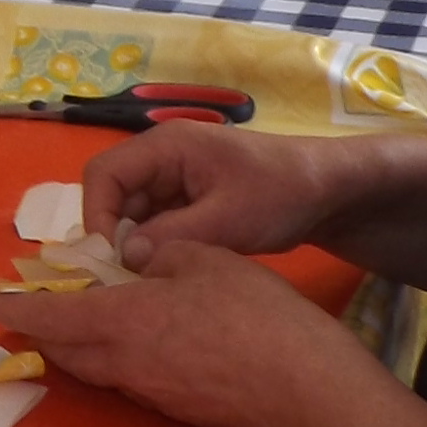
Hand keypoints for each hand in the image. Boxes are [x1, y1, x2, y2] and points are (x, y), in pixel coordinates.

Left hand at [0, 239, 370, 426]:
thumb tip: (135, 259)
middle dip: (41, 325)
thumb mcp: (203, 259)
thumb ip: (158, 255)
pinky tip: (145, 338)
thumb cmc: (255, 311)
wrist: (305, 383)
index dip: (10, 306)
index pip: (48, 314)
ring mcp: (149, 391)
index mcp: (120, 321)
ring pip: (95, 365)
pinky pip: (130, 378)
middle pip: (62, 347)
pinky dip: (119, 355)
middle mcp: (122, 363)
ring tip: (86, 315)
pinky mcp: (176, 408)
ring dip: (80, 342)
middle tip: (32, 304)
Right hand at [78, 120, 347, 257]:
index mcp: (166, 146)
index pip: (103, 174)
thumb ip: (172, 235)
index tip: (108, 259)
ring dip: (134, 246)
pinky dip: (153, 248)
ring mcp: (174, 180)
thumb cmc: (282, 193)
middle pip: (112, 195)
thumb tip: (123, 256)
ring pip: (131, 214)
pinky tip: (163, 274)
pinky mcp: (187, 202)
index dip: (96, 215)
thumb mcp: (229, 219)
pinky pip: (153, 224)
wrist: (329, 191)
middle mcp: (161, 159)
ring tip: (144, 280)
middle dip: (113, 236)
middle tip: (123, 278)